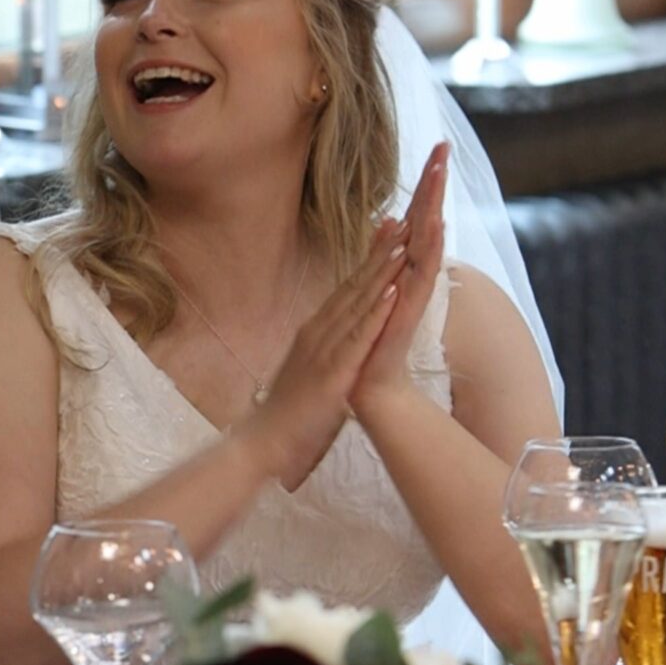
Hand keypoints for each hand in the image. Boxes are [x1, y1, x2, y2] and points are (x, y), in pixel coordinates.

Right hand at [239, 218, 409, 487]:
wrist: (261, 446)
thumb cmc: (287, 415)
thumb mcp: (308, 373)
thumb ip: (322, 352)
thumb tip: (334, 340)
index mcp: (315, 333)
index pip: (347, 289)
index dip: (369, 259)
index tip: (388, 231)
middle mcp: (318, 333)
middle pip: (354, 286)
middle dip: (379, 252)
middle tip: (402, 218)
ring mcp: (323, 350)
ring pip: (358, 304)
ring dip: (381, 272)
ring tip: (404, 242)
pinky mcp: (332, 372)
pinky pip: (358, 337)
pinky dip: (376, 313)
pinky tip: (393, 291)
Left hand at [355, 144, 448, 410]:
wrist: (367, 393)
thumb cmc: (369, 350)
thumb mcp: (368, 297)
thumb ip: (381, 262)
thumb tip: (388, 224)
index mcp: (398, 273)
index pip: (414, 222)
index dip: (423, 188)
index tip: (433, 149)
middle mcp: (409, 279)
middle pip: (425, 223)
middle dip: (433, 185)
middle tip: (443, 145)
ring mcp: (411, 295)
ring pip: (426, 243)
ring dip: (434, 207)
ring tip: (441, 172)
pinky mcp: (407, 313)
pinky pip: (421, 277)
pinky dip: (428, 251)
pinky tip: (436, 225)